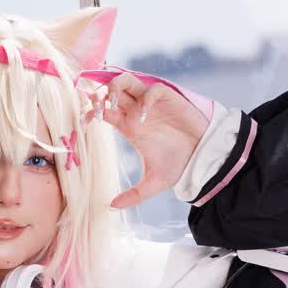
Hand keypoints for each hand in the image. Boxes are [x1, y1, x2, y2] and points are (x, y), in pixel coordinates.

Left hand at [97, 72, 208, 210]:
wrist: (203, 159)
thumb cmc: (179, 166)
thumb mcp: (153, 184)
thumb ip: (133, 195)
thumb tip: (111, 207)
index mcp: (129, 126)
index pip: (104, 110)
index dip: (91, 111)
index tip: (84, 122)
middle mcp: (137, 111)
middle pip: (111, 91)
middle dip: (99, 95)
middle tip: (96, 110)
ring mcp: (152, 103)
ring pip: (128, 80)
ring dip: (116, 88)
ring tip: (114, 104)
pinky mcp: (169, 99)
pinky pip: (152, 89)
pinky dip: (144, 99)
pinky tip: (142, 116)